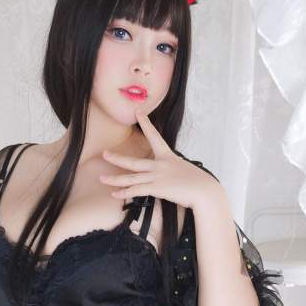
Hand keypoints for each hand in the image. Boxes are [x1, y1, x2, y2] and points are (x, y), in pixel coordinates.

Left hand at [99, 111, 219, 210]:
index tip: (138, 111)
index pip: (154, 136)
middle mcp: (160, 164)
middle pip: (133, 162)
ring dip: (114, 179)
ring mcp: (157, 176)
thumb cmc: (198, 182)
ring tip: (102, 178)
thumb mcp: (184, 170)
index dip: (146, 123)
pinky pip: (136, 190)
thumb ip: (174, 170)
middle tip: (104, 154)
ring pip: (130, 177)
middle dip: (117, 158)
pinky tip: (115, 194)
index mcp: (167, 156)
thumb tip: (170, 174)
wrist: (204, 190)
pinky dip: (124, 193)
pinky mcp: (157, 188)